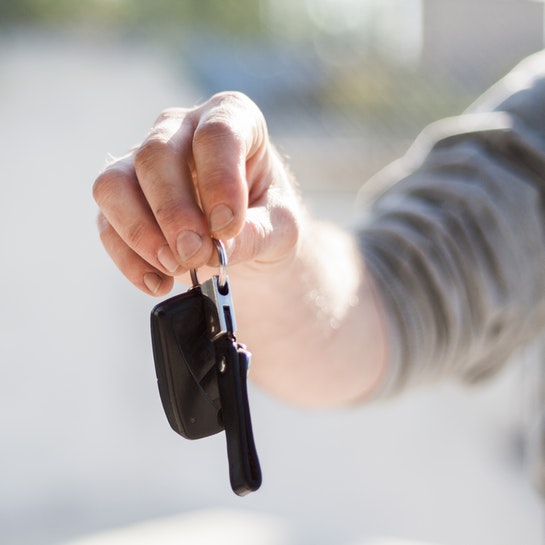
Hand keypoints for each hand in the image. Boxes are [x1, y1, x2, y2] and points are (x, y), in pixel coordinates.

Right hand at [93, 91, 385, 405]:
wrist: (245, 235)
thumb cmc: (267, 218)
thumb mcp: (281, 228)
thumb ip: (256, 234)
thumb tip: (213, 251)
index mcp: (232, 118)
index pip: (216, 134)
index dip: (220, 181)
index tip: (228, 227)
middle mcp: (180, 130)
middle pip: (155, 156)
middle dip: (174, 213)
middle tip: (196, 254)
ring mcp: (143, 161)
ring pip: (114, 184)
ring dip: (141, 233)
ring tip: (175, 267)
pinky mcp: (122, 198)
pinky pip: (106, 223)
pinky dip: (129, 259)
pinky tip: (158, 282)